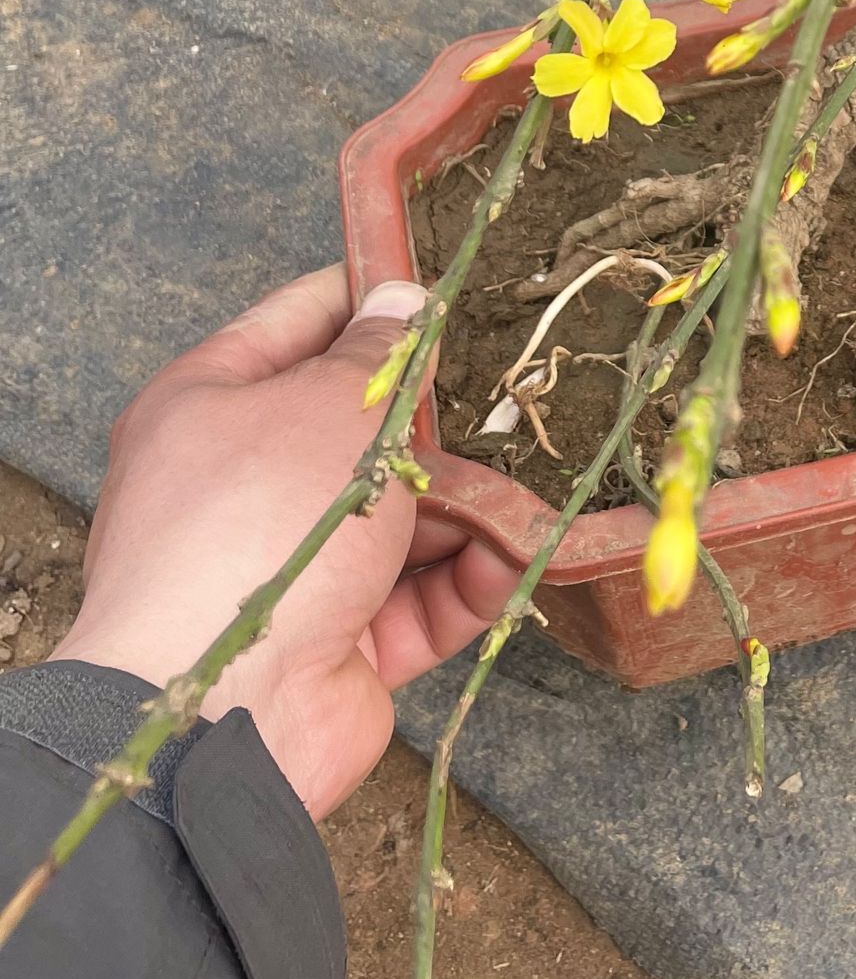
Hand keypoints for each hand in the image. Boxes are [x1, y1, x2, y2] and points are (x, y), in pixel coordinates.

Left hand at [54, 267, 517, 818]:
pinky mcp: (339, 643)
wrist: (224, 702)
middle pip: (357, 430)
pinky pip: (418, 597)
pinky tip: (515, 554)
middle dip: (434, 418)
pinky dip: (469, 578)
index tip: (432, 275)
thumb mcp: (331, 404)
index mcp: (207, 409)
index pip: (293, 325)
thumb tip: (401, 300)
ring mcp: (291, 569)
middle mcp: (243, 487)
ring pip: (399, 517)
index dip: (364, 296)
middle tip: (505, 389)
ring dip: (467, 505)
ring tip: (524, 483)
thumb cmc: (258, 521)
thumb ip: (379, 353)